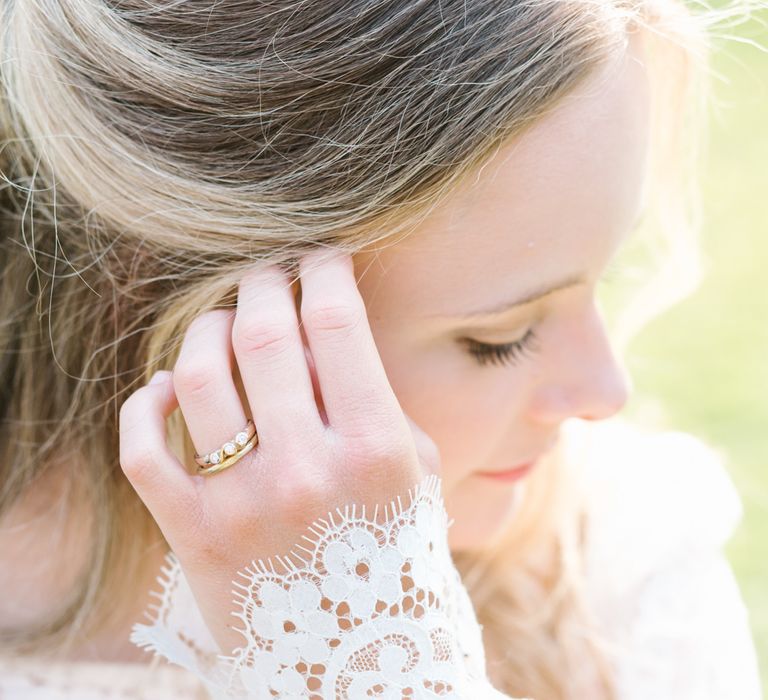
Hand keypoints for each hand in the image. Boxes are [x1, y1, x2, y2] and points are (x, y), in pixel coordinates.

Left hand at [118, 250, 441, 654]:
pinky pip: (144, 449)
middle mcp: (306, 473)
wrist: (361, 661)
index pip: (336, 324)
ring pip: (197, 377)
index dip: (325, 272)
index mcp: (374, 451)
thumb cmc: (398, 550)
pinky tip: (168, 386)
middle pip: (264, 336)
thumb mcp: (416, 470)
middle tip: (270, 271)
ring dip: (207, 329)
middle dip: (265, 283)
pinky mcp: (193, 535)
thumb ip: (377, 396)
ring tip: (225, 319)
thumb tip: (327, 324)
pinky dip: (146, 404)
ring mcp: (242, 506)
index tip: (321, 257)